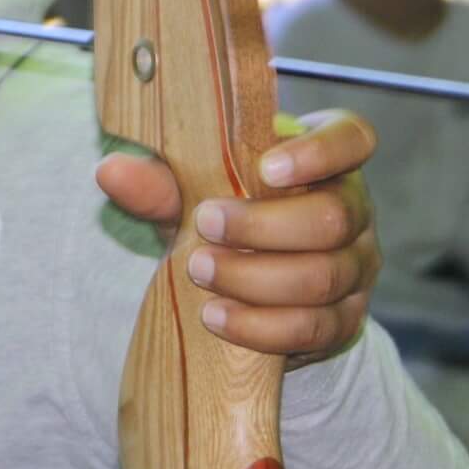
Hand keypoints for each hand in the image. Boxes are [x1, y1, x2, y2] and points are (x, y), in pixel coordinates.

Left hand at [95, 108, 378, 366]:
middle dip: (263, 227)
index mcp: (331, 158)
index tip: (266, 167)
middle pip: (333, 217)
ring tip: (200, 271)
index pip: (352, 140)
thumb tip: (110, 172)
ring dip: (256, 279)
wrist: (250, 276)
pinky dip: (262, 326)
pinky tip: (218, 317)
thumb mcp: (197, 189)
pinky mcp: (344, 320)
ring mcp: (357, 267)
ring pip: (323, 276)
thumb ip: (162, 180)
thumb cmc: (229, 210)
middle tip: (204, 225)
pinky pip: (313, 328)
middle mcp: (355, 209)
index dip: (320, 152)